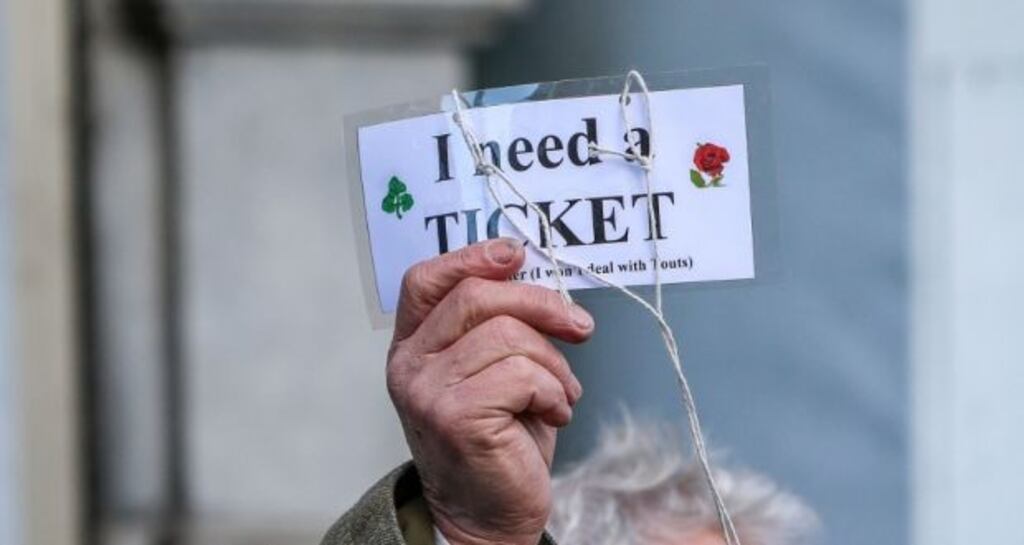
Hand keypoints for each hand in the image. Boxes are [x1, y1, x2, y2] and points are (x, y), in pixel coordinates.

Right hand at [387, 238, 593, 544]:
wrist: (487, 516)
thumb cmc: (497, 440)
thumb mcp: (491, 370)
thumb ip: (495, 324)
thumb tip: (528, 272)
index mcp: (413, 345)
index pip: (426, 280)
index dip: (472, 257)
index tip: (517, 253)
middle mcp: (409, 364)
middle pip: (477, 296)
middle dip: (541, 304)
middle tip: (579, 327)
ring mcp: (427, 391)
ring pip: (509, 336)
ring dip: (554, 364)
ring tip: (560, 395)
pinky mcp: (455, 416)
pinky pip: (523, 375)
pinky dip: (553, 392)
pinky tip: (552, 415)